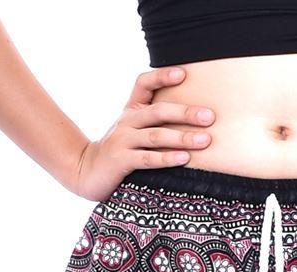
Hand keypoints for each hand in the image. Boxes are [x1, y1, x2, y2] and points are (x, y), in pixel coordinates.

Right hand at [71, 66, 214, 201]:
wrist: (87, 171)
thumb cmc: (119, 151)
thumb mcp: (133, 130)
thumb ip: (154, 121)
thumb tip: (193, 119)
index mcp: (131, 109)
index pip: (144, 83)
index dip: (162, 76)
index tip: (184, 73)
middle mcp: (127, 121)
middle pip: (158, 111)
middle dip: (185, 113)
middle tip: (209, 116)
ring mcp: (123, 140)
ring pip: (156, 136)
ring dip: (182, 138)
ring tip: (205, 140)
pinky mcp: (121, 161)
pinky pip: (147, 158)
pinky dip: (167, 158)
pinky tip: (184, 158)